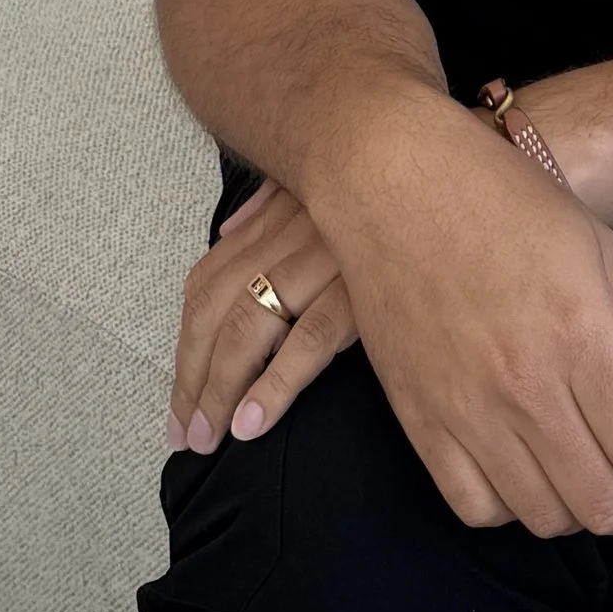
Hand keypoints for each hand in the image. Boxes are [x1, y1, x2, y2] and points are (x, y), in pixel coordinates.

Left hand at [169, 173, 356, 454]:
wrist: (430, 173)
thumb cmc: (382, 183)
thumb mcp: (317, 181)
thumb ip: (270, 204)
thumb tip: (230, 231)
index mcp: (274, 217)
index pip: (205, 285)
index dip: (187, 346)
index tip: (182, 397)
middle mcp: (287, 236)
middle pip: (214, 312)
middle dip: (191, 378)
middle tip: (185, 435)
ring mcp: (321, 260)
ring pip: (248, 329)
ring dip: (219, 390)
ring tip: (208, 438)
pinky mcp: (360, 287)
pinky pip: (307, 339)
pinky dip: (273, 384)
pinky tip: (252, 423)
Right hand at [300, 84, 612, 539]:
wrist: (395, 181)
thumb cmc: (505, 201)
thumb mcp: (599, 252)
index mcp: (582, 337)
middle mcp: (526, 386)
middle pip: (602, 504)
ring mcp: (467, 410)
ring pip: (543, 516)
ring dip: (582, 513)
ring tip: (593, 479)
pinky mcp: (419, 420)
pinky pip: (474, 508)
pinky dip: (513, 511)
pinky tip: (528, 476)